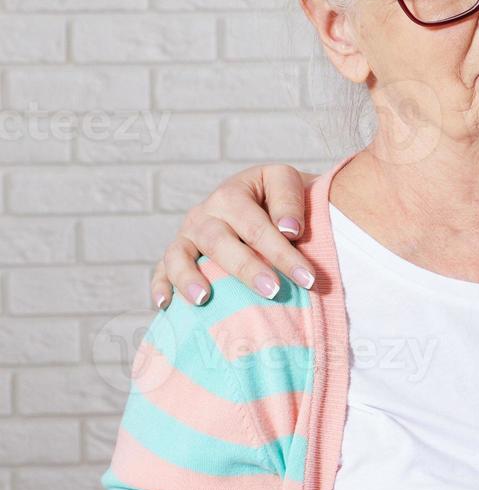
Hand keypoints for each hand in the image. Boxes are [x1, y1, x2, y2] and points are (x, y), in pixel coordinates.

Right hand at [149, 164, 317, 309]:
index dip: (282, 251)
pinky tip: (165, 305)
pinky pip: (162, 269)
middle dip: (247, 268)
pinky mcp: (178, 252)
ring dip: (190, 277)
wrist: (265, 197)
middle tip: (273, 291)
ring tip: (204, 299)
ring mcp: (188, 233)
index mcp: (234, 193)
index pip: (257, 225)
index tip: (307, 278)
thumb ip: (291, 201)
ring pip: (181, 254)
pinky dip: (160, 285)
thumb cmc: (284, 199)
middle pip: (220, 241)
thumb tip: (289, 229)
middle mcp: (206, 212)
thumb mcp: (291, 184)